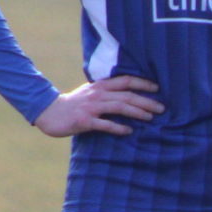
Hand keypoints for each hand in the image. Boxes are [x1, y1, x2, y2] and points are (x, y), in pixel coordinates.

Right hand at [35, 74, 161, 136]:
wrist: (49, 112)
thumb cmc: (74, 104)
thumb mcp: (91, 92)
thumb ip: (107, 92)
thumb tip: (129, 95)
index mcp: (100, 86)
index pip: (126, 80)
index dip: (142, 83)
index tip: (158, 88)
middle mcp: (98, 94)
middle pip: (126, 95)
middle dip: (146, 101)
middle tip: (162, 108)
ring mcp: (91, 107)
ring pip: (118, 107)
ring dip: (136, 112)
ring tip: (150, 117)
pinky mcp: (84, 121)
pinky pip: (104, 124)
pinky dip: (117, 128)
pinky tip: (128, 131)